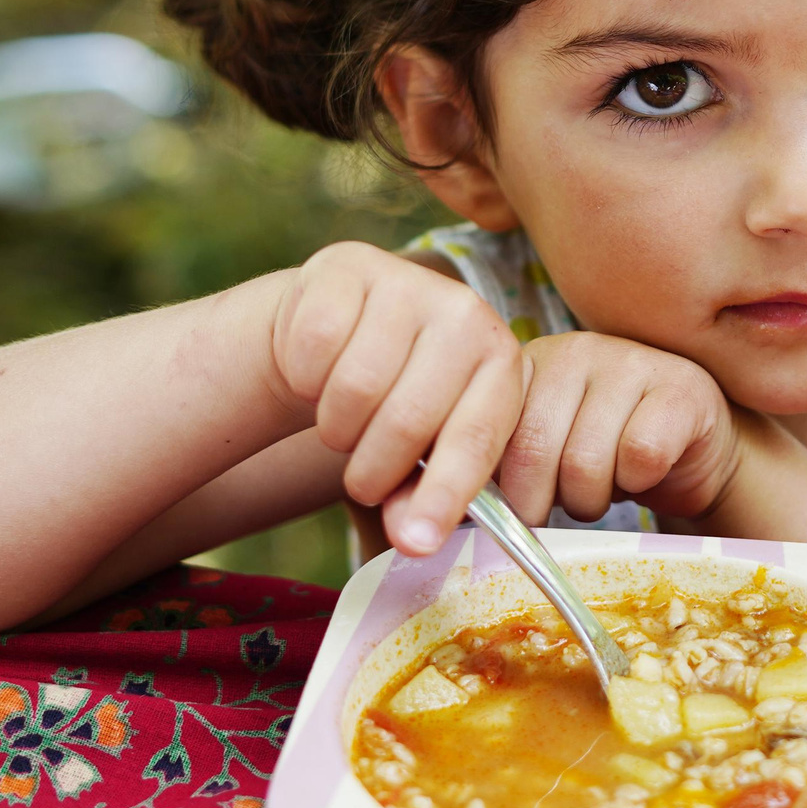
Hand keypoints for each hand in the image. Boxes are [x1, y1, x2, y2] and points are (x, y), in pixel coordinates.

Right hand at [267, 242, 523, 553]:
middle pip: (409, 419)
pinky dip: (304, 379)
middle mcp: (467, 312)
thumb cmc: (395, 403)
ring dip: (336, 427)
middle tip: (364, 481)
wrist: (341, 329)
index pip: (478, 437)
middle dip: (374, 470)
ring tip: (346, 424)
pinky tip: (319, 375)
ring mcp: (409, 281)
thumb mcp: (423, 451)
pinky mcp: (349, 265)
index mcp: (502, 363)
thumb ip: (420, 500)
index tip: (417, 542)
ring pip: (355, 387)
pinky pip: (313, 348)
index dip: (446, 494)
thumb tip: (411, 542)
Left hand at [498, 332, 741, 524]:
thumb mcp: (540, 453)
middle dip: (546, 502)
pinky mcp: (680, 387)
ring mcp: (629, 362)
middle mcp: (573, 351)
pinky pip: (641, 456)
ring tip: (606, 486)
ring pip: (585, 461)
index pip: (488, 434)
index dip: (501, 487)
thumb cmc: (605, 456)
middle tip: (565, 503)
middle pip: (533, 452)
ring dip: (593, 498)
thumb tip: (458, 503)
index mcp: (526, 365)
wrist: (690, 450)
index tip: (515, 511)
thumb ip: (499, 463)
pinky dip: (640, 482)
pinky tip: (646, 471)